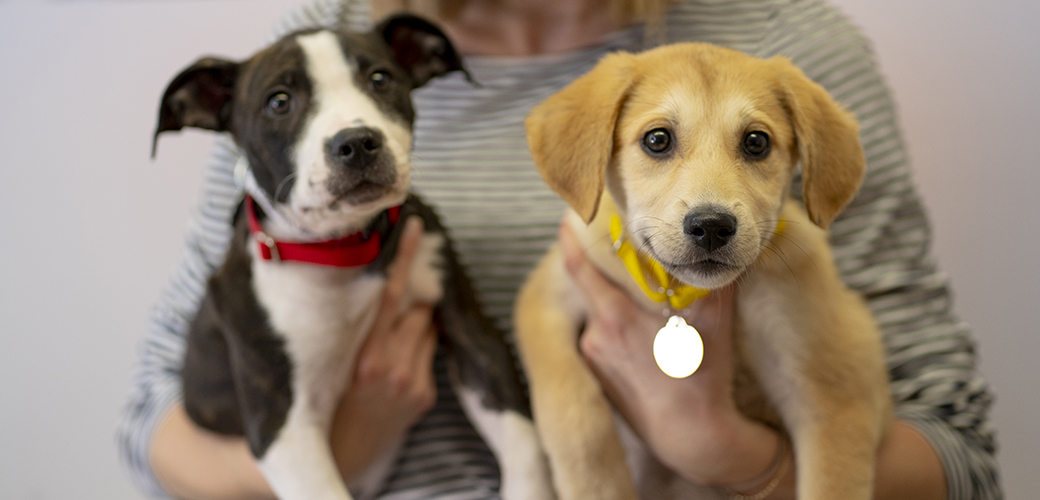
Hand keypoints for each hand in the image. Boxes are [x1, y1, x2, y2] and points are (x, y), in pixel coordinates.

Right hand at [330, 216, 438, 482]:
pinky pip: (430, 354)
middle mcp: (391, 368)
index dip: (404, 258)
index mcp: (363, 356)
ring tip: (391, 340)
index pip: (390, 295)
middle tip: (398, 298)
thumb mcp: (332, 358)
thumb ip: (354, 325)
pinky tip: (397, 365)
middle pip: (418, 309)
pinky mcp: (424, 396)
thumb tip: (377, 283)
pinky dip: (419, 349)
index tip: (415, 228)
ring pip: (427, 328)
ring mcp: (412, 383)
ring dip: (416, 323)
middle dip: (413, 298)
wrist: (339, 450)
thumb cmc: (327, 395)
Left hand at [558, 221, 780, 486]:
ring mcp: (594, 359)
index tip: (568, 218)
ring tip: (646, 309)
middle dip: (607, 274)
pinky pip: (603, 342)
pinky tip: (644, 341)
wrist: (691, 437)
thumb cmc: (701, 379)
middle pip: (594, 290)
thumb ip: (714, 282)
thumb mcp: (714, 324)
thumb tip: (723, 247)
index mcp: (615, 318)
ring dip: (616, 307)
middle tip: (627, 258)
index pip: (578, 268)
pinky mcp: (597, 378)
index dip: (571, 240)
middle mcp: (596, 336)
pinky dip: (617, 333)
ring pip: (601, 317)